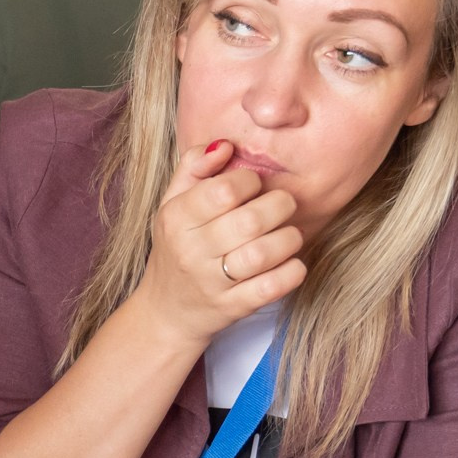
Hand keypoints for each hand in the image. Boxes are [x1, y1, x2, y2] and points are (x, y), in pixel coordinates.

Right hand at [127, 139, 306, 347]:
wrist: (166, 312)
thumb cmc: (177, 249)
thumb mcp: (172, 206)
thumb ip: (193, 168)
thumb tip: (225, 145)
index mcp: (176, 219)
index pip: (224, 189)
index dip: (250, 181)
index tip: (254, 186)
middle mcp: (190, 251)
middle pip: (250, 220)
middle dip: (279, 206)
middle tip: (283, 206)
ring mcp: (211, 283)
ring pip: (263, 254)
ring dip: (288, 239)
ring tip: (288, 235)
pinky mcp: (233, 308)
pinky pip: (272, 288)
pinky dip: (291, 272)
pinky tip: (290, 263)